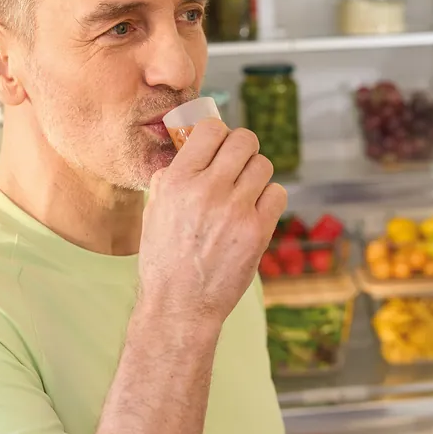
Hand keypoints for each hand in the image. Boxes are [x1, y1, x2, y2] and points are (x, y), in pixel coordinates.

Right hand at [141, 119, 286, 322]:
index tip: (219, 146)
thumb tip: (192, 148)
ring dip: (256, 174)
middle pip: (244, 140)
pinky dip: (269, 198)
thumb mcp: (154, 210)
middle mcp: (207, 190)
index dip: (219, 134)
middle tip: (237, 165)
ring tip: (245, 192)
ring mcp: (235, 211)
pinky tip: (255, 211)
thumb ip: (173, 177)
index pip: (211, 129)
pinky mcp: (258, 231)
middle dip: (242, 149)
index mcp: (177, 181)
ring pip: (264, 165)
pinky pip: (278, 193)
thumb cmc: (164, 259)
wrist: (180, 304)